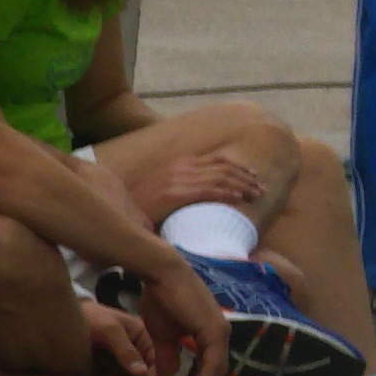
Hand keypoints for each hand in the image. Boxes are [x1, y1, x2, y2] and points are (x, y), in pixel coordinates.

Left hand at [78, 298, 155, 375]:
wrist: (58, 318)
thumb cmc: (87, 318)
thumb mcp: (108, 330)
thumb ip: (125, 350)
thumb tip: (141, 372)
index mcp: (141, 336)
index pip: (153, 361)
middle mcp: (133, 349)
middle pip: (140, 375)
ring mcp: (119, 359)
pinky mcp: (105, 368)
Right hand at [128, 150, 260, 218]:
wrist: (115, 214)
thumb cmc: (138, 208)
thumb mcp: (161, 191)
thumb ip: (181, 187)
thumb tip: (203, 195)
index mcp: (177, 165)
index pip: (217, 160)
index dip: (239, 168)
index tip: (253, 178)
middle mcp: (178, 168)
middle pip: (223, 167)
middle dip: (246, 177)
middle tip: (261, 188)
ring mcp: (176, 180)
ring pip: (221, 177)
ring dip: (243, 185)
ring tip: (257, 195)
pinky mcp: (174, 194)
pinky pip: (209, 190)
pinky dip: (227, 193)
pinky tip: (239, 199)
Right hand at [137, 264, 233, 375]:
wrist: (162, 276)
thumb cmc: (160, 299)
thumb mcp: (161, 334)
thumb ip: (167, 354)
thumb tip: (168, 375)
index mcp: (209, 333)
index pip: (210, 364)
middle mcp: (219, 334)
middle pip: (216, 370)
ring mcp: (220, 333)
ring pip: (216, 370)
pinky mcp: (215, 332)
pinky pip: (212, 363)